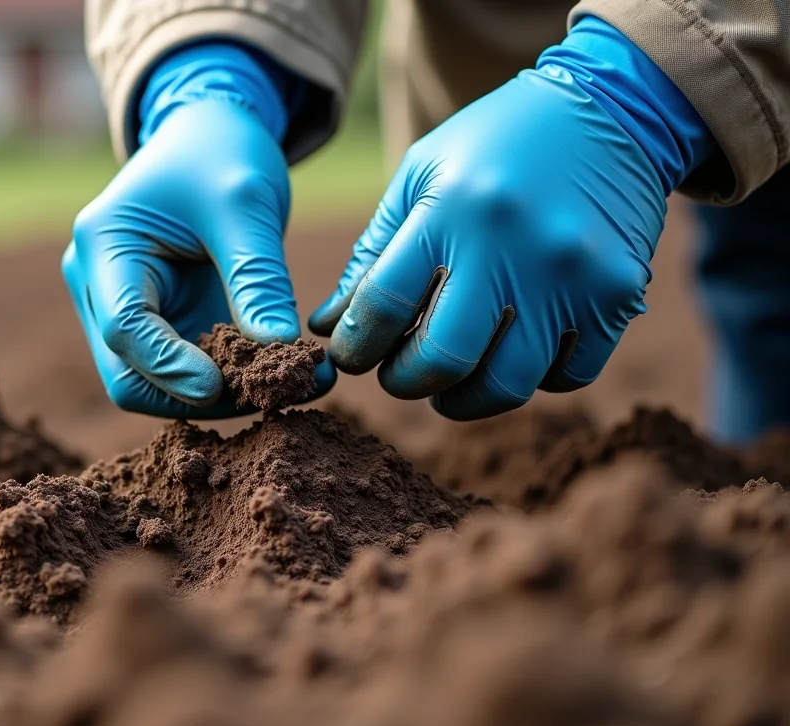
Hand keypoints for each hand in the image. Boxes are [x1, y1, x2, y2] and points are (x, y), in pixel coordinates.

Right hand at [63, 97, 333, 417]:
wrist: (210, 133)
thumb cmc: (222, 153)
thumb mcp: (246, 206)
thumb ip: (258, 277)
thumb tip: (278, 351)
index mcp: (102, 245)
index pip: (124, 327)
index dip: (171, 366)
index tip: (226, 383)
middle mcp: (96, 285)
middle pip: (128, 374)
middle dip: (195, 393)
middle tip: (271, 389)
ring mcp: (118, 308)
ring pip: (152, 385)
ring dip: (216, 395)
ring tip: (288, 382)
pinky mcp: (153, 323)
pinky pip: (179, 372)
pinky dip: (224, 380)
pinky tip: (277, 370)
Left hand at [309, 61, 667, 419]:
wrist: (612, 109)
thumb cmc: (494, 146)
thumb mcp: (419, 177)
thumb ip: (372, 255)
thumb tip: (328, 329)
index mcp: (450, 209)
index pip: (382, 307)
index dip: (354, 346)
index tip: (350, 354)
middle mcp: (511, 246)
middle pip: (442, 360)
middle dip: (404, 381)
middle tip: (398, 373)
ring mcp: (570, 276)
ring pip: (505, 384)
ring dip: (464, 395)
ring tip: (449, 378)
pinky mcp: (618, 296)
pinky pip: (566, 377)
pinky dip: (532, 377)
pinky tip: (513, 349)